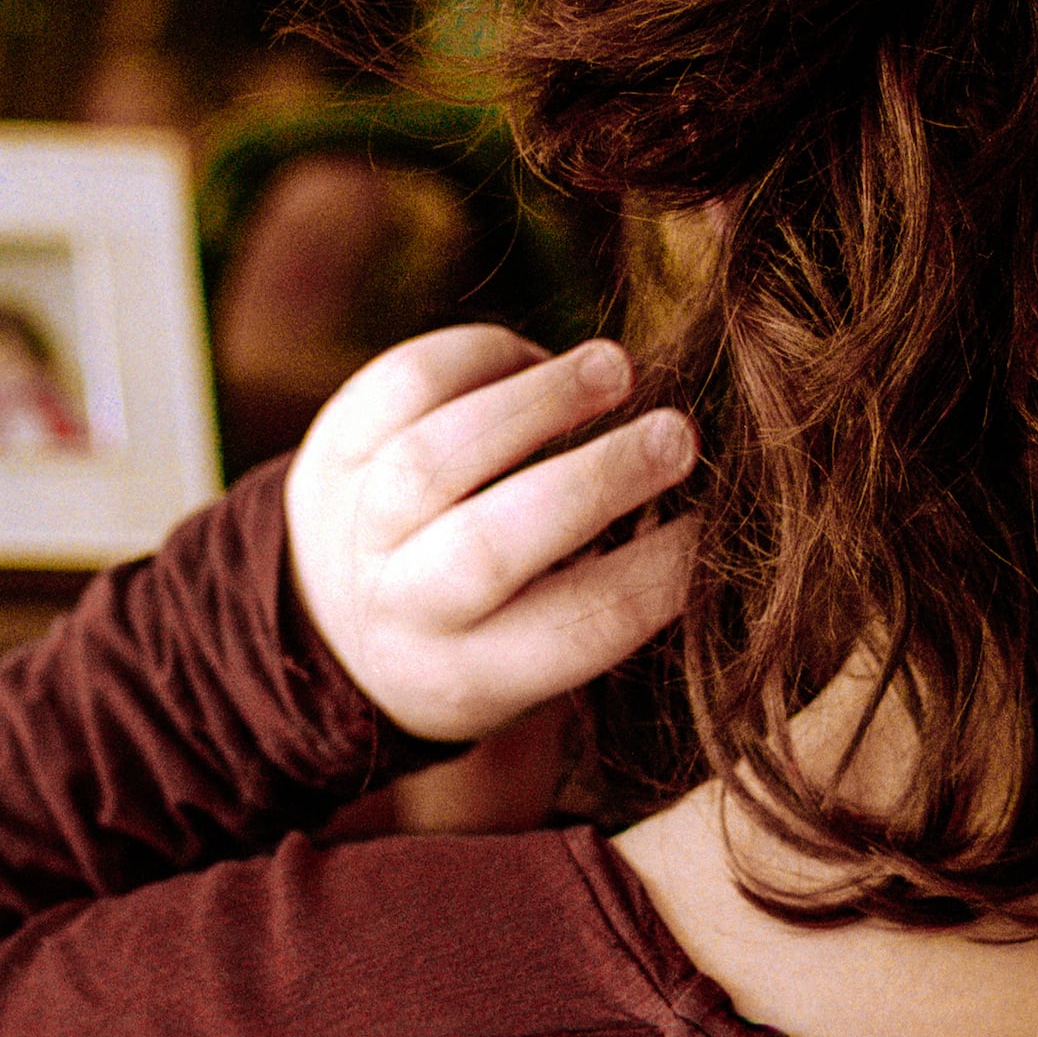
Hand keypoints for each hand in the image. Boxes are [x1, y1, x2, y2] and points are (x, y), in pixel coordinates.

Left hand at [287, 327, 695, 747]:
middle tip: (679, 436)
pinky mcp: (330, 447)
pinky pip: (402, 385)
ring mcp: (353, 524)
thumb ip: (604, 591)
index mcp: (468, 678)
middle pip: (490, 547)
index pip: (572, 631)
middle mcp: (401, 607)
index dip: (654, 575)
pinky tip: (534, 361)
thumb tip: (705, 498)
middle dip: (596, 481)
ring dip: (539, 402)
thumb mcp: (533, 654)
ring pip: (438, 454)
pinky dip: (480, 358)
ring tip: (616, 371)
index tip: (707, 526)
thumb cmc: (484, 627)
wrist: (332, 615)